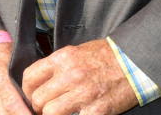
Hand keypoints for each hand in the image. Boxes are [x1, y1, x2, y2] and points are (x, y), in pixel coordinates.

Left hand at [21, 39, 137, 114]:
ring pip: (51, 112)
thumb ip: (57, 66)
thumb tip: (40, 81)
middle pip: (38, 98)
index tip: (31, 96)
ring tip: (58, 114)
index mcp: (62, 59)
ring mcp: (84, 93)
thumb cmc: (104, 57)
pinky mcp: (98, 110)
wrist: (134, 63)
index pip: (29, 77)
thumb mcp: (76, 52)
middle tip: (43, 110)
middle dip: (37, 107)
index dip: (26, 90)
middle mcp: (70, 75)